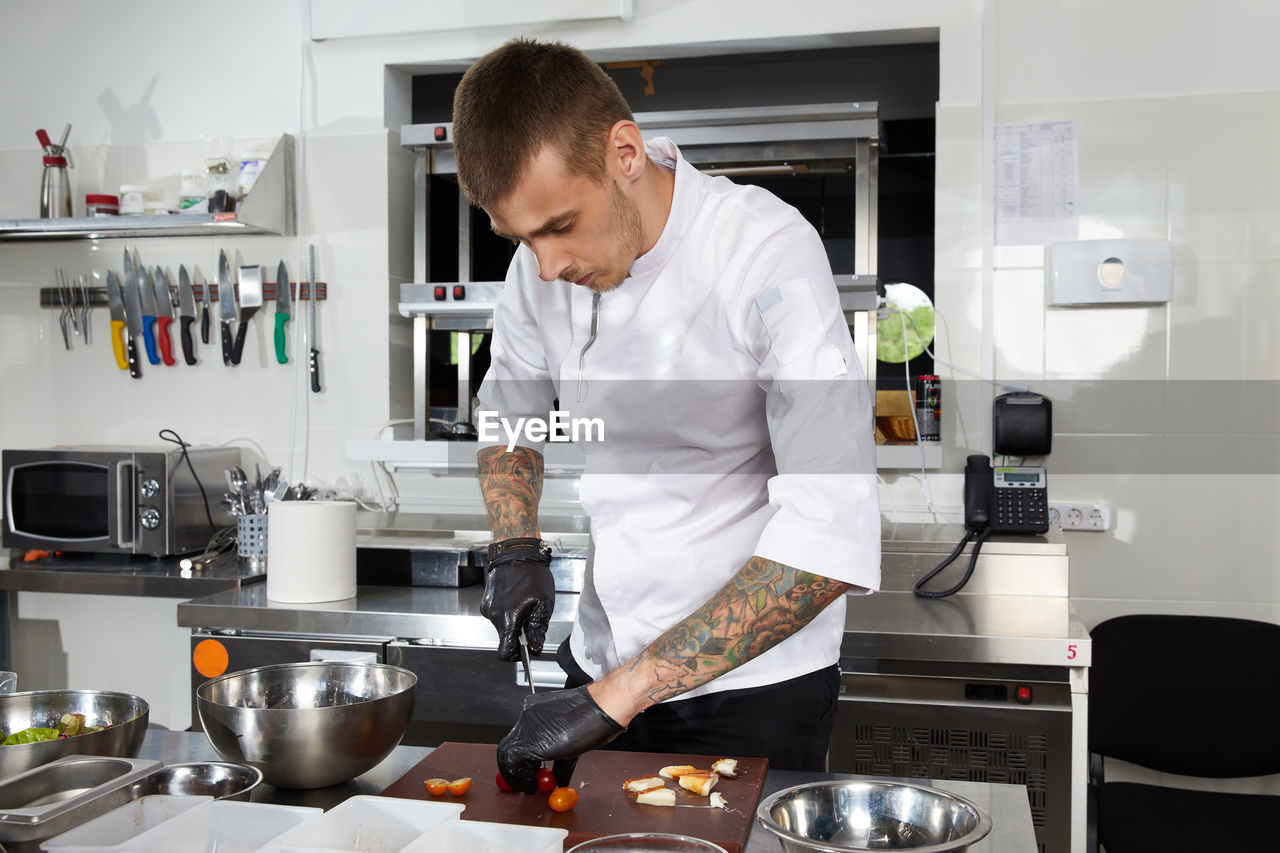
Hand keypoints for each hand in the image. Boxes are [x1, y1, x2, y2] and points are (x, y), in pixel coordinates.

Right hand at [480, 538, 553, 659]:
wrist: (516, 552)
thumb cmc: (532, 575)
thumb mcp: (543, 605)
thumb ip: (537, 630)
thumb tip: (535, 649)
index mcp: (507, 619)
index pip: (505, 652)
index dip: (517, 656)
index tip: (527, 650)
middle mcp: (493, 616)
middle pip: (504, 639)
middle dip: (519, 636)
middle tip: (533, 620)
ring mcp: (487, 608)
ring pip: (502, 626)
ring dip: (514, 622)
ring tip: (526, 604)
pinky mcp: (486, 601)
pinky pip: (498, 614)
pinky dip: (508, 612)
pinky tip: (518, 598)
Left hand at [496, 685, 624, 792]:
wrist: (602, 707)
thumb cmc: (594, 714)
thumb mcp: (572, 738)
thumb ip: (561, 760)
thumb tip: (559, 779)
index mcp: (536, 711)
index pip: (520, 737)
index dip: (522, 758)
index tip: (528, 770)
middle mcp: (528, 717)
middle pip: (509, 745)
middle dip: (514, 768)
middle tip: (523, 781)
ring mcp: (527, 727)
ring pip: (508, 753)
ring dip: (515, 774)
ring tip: (527, 786)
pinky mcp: (530, 741)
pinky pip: (514, 761)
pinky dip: (520, 776)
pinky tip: (531, 784)